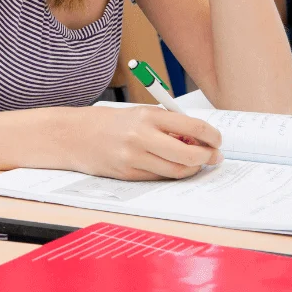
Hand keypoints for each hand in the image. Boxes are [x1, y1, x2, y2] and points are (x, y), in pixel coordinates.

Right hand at [65, 106, 222, 180]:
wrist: (73, 135)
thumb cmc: (109, 123)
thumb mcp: (138, 114)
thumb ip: (166, 125)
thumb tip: (197, 140)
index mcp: (147, 115)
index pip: (192, 127)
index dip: (212, 136)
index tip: (217, 140)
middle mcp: (141, 136)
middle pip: (189, 154)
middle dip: (207, 157)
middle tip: (213, 156)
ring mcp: (134, 158)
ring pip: (177, 171)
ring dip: (192, 169)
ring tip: (194, 163)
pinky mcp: (129, 175)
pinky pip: (159, 178)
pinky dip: (171, 173)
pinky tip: (171, 166)